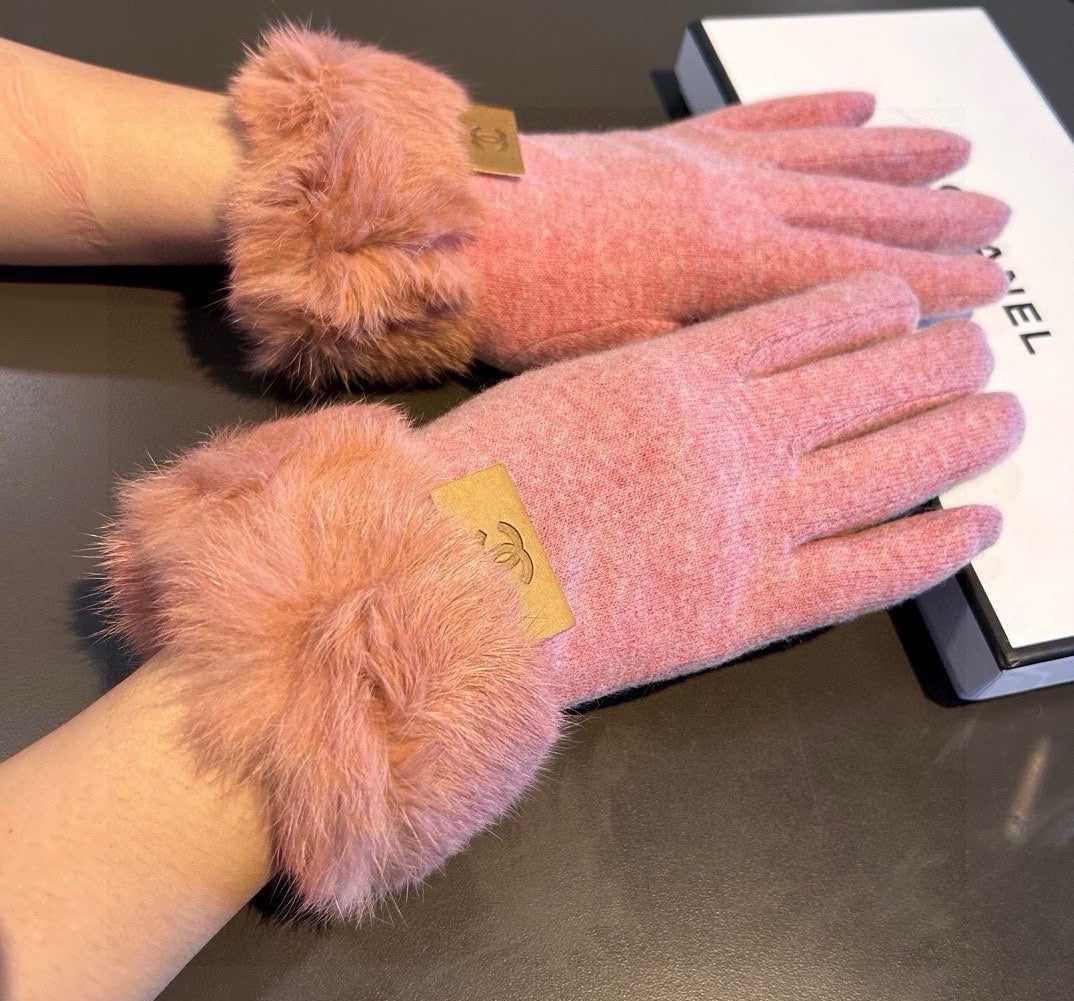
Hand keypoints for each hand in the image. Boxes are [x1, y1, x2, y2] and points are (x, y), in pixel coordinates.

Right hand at [103, 273, 1021, 915]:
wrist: (445, 588)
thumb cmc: (476, 488)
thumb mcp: (558, 393)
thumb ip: (641, 376)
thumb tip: (698, 369)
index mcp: (682, 371)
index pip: (817, 317)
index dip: (879, 306)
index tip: (907, 304)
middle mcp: (739, 436)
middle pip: (877, 377)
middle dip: (939, 357)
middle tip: (975, 350)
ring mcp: (756, 522)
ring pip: (896, 463)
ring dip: (960, 433)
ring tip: (998, 416)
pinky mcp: (753, 607)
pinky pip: (870, 571)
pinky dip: (934, 547)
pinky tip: (975, 527)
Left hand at [472, 93, 1007, 370]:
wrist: (459, 228)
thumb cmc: (529, 303)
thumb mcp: (626, 362)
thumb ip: (713, 360)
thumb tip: (777, 375)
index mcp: (728, 266)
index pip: (856, 277)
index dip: (930, 286)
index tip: (983, 290)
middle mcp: (732, 201)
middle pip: (859, 209)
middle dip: (936, 220)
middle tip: (996, 221)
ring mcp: (705, 164)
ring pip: (827, 155)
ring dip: (897, 157)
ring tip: (955, 155)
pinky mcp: (672, 145)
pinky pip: (761, 119)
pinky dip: (815, 111)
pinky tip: (855, 104)